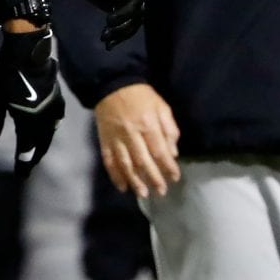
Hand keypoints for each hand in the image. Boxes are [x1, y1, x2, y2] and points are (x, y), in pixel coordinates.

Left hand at [0, 26, 64, 170]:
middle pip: (41, 142)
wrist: (28, 47)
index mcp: (29, 121)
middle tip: (29, 165)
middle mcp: (45, 117)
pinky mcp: (57, 96)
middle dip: (35, 155)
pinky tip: (50, 126)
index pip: (27, 148)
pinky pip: (56, 119)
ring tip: (38, 149)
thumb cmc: (7, 73)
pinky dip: (51, 128)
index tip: (21, 175)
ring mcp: (54, 106)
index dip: (24, 162)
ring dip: (44, 142)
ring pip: (51, 132)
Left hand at [27, 0, 145, 46]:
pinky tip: (108, 45)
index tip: (109, 20)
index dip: (127, 10)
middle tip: (105, 35)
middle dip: (123, 26)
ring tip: (105, 41)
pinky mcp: (121, 6)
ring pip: (133, 21)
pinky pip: (124, 23)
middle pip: (138, 12)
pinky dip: (118, 34)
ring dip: (121, 33)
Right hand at [96, 82, 180, 197]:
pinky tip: (122, 187)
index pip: (160, 151)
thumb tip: (173, 152)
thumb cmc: (142, 97)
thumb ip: (169, 128)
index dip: (168, 166)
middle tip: (161, 192)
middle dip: (153, 178)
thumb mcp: (161, 106)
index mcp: (148, 124)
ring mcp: (116, 138)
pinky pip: (109, 161)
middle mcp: (132, 134)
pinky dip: (115, 175)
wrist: (112, 85)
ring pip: (125, 164)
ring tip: (142, 194)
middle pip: (143, 161)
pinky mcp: (104, 140)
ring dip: (134, 181)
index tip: (175, 178)